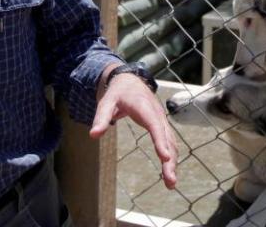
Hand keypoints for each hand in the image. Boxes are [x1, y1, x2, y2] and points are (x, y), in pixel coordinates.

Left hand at [89, 66, 177, 188]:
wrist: (131, 81)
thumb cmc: (118, 93)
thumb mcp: (106, 102)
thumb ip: (101, 118)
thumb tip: (93, 135)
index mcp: (145, 108)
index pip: (155, 126)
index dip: (160, 142)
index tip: (165, 157)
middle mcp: (157, 115)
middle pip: (167, 139)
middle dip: (169, 160)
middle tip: (170, 181)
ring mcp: (161, 121)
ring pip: (171, 143)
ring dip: (172, 162)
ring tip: (170, 184)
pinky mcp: (161, 126)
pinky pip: (169, 142)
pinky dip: (171, 157)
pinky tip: (169, 171)